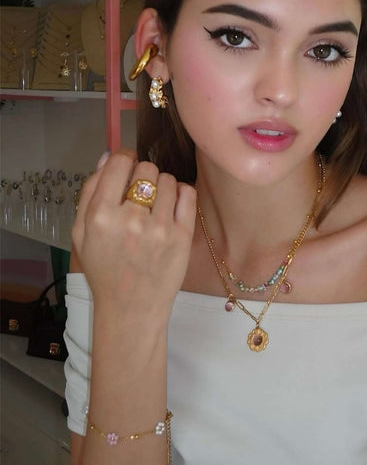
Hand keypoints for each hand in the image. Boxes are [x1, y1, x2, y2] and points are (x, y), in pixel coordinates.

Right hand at [71, 150, 196, 323]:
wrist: (131, 309)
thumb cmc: (104, 269)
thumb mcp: (81, 233)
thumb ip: (90, 191)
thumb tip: (109, 155)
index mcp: (100, 216)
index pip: (119, 162)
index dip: (125, 159)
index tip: (128, 167)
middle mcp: (129, 219)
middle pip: (146, 168)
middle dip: (143, 176)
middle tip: (140, 195)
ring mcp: (159, 228)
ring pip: (168, 179)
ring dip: (162, 187)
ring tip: (155, 206)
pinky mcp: (182, 236)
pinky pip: (188, 194)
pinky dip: (181, 194)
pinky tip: (172, 207)